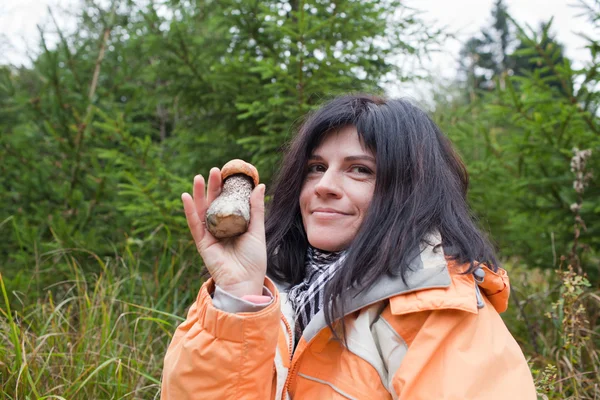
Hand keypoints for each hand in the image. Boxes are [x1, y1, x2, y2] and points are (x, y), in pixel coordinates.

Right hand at [181, 168, 266, 297]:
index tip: (227, 173)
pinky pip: (194, 224)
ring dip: (198, 194)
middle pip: (213, 203)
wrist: (246, 281)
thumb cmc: (254, 259)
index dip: (226, 188)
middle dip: (212, 187)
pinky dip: (189, 210)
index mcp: (234, 225)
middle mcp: (220, 228)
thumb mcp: (257, 230)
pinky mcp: (202, 242)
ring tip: (197, 177)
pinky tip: (185, 196)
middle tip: (214, 170)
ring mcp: (210, 235)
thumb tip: (259, 186)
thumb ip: (256, 209)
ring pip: (202, 211)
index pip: (228, 202)